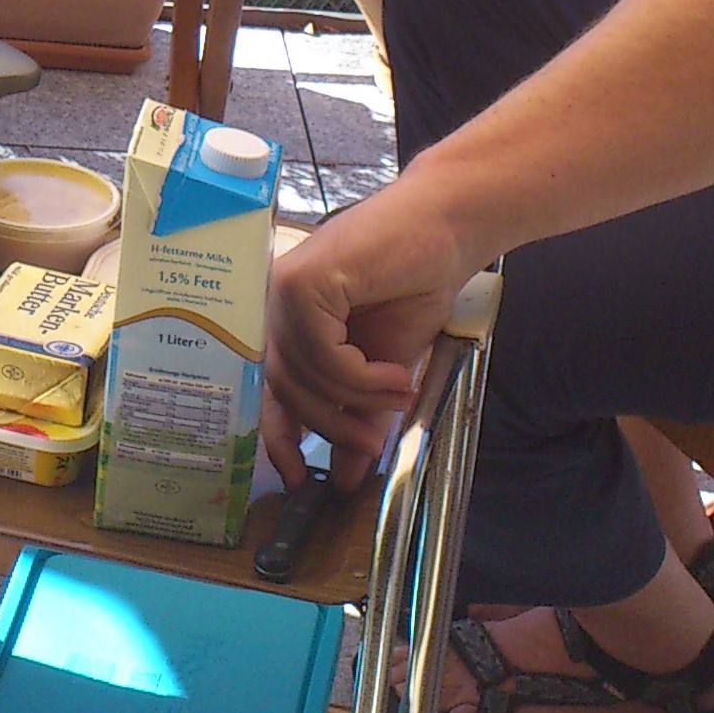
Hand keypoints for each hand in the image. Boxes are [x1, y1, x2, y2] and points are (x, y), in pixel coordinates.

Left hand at [263, 177, 472, 491]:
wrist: (446, 230)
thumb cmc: (415, 284)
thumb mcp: (385, 365)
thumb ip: (359, 411)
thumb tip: (348, 475)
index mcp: (287, 324)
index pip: (267, 390)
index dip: (278, 439)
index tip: (298, 482)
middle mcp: (273, 306)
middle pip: (285, 388)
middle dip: (331, 426)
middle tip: (373, 445)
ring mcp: (283, 290)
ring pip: (304, 373)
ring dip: (356, 399)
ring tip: (399, 400)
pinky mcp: (303, 281)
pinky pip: (322, 351)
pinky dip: (360, 374)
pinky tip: (395, 375)